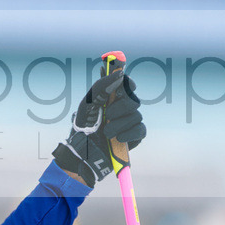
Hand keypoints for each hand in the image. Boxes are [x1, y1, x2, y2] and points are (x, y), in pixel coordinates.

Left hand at [52, 70, 145, 185]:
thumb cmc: (84, 125)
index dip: (128, 83)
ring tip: (106, 133)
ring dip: (119, 125)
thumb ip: (102, 86)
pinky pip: (140, 130)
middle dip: (120, 108)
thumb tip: (120, 73)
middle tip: (108, 115)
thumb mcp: (88, 103)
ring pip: (136, 116)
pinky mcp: (135, 136)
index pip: (127, 84)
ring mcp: (130, 121)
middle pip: (134, 100)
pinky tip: (118, 138)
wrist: (83, 150)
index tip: (124, 86)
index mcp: (112, 96)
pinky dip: (129, 134)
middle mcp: (123, 107)